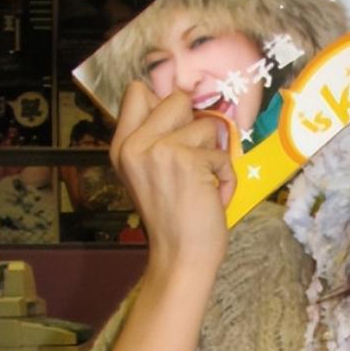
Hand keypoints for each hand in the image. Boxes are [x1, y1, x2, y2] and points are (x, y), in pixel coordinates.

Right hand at [110, 83, 237, 278]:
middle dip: (196, 127)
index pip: (138, 92)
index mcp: (122, 147)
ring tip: (203, 184)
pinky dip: (226, 177)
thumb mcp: (149, 174)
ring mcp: (160, 150)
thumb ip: (156, 139)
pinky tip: (213, 198)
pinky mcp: (188, 160)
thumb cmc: (173, 220)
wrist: (180, 258)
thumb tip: (184, 103)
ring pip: (207, 125)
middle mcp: (135, 145)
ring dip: (214, 156)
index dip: (165, 103)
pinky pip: (223, 153)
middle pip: (177, 99)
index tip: (177, 126)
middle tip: (193, 161)